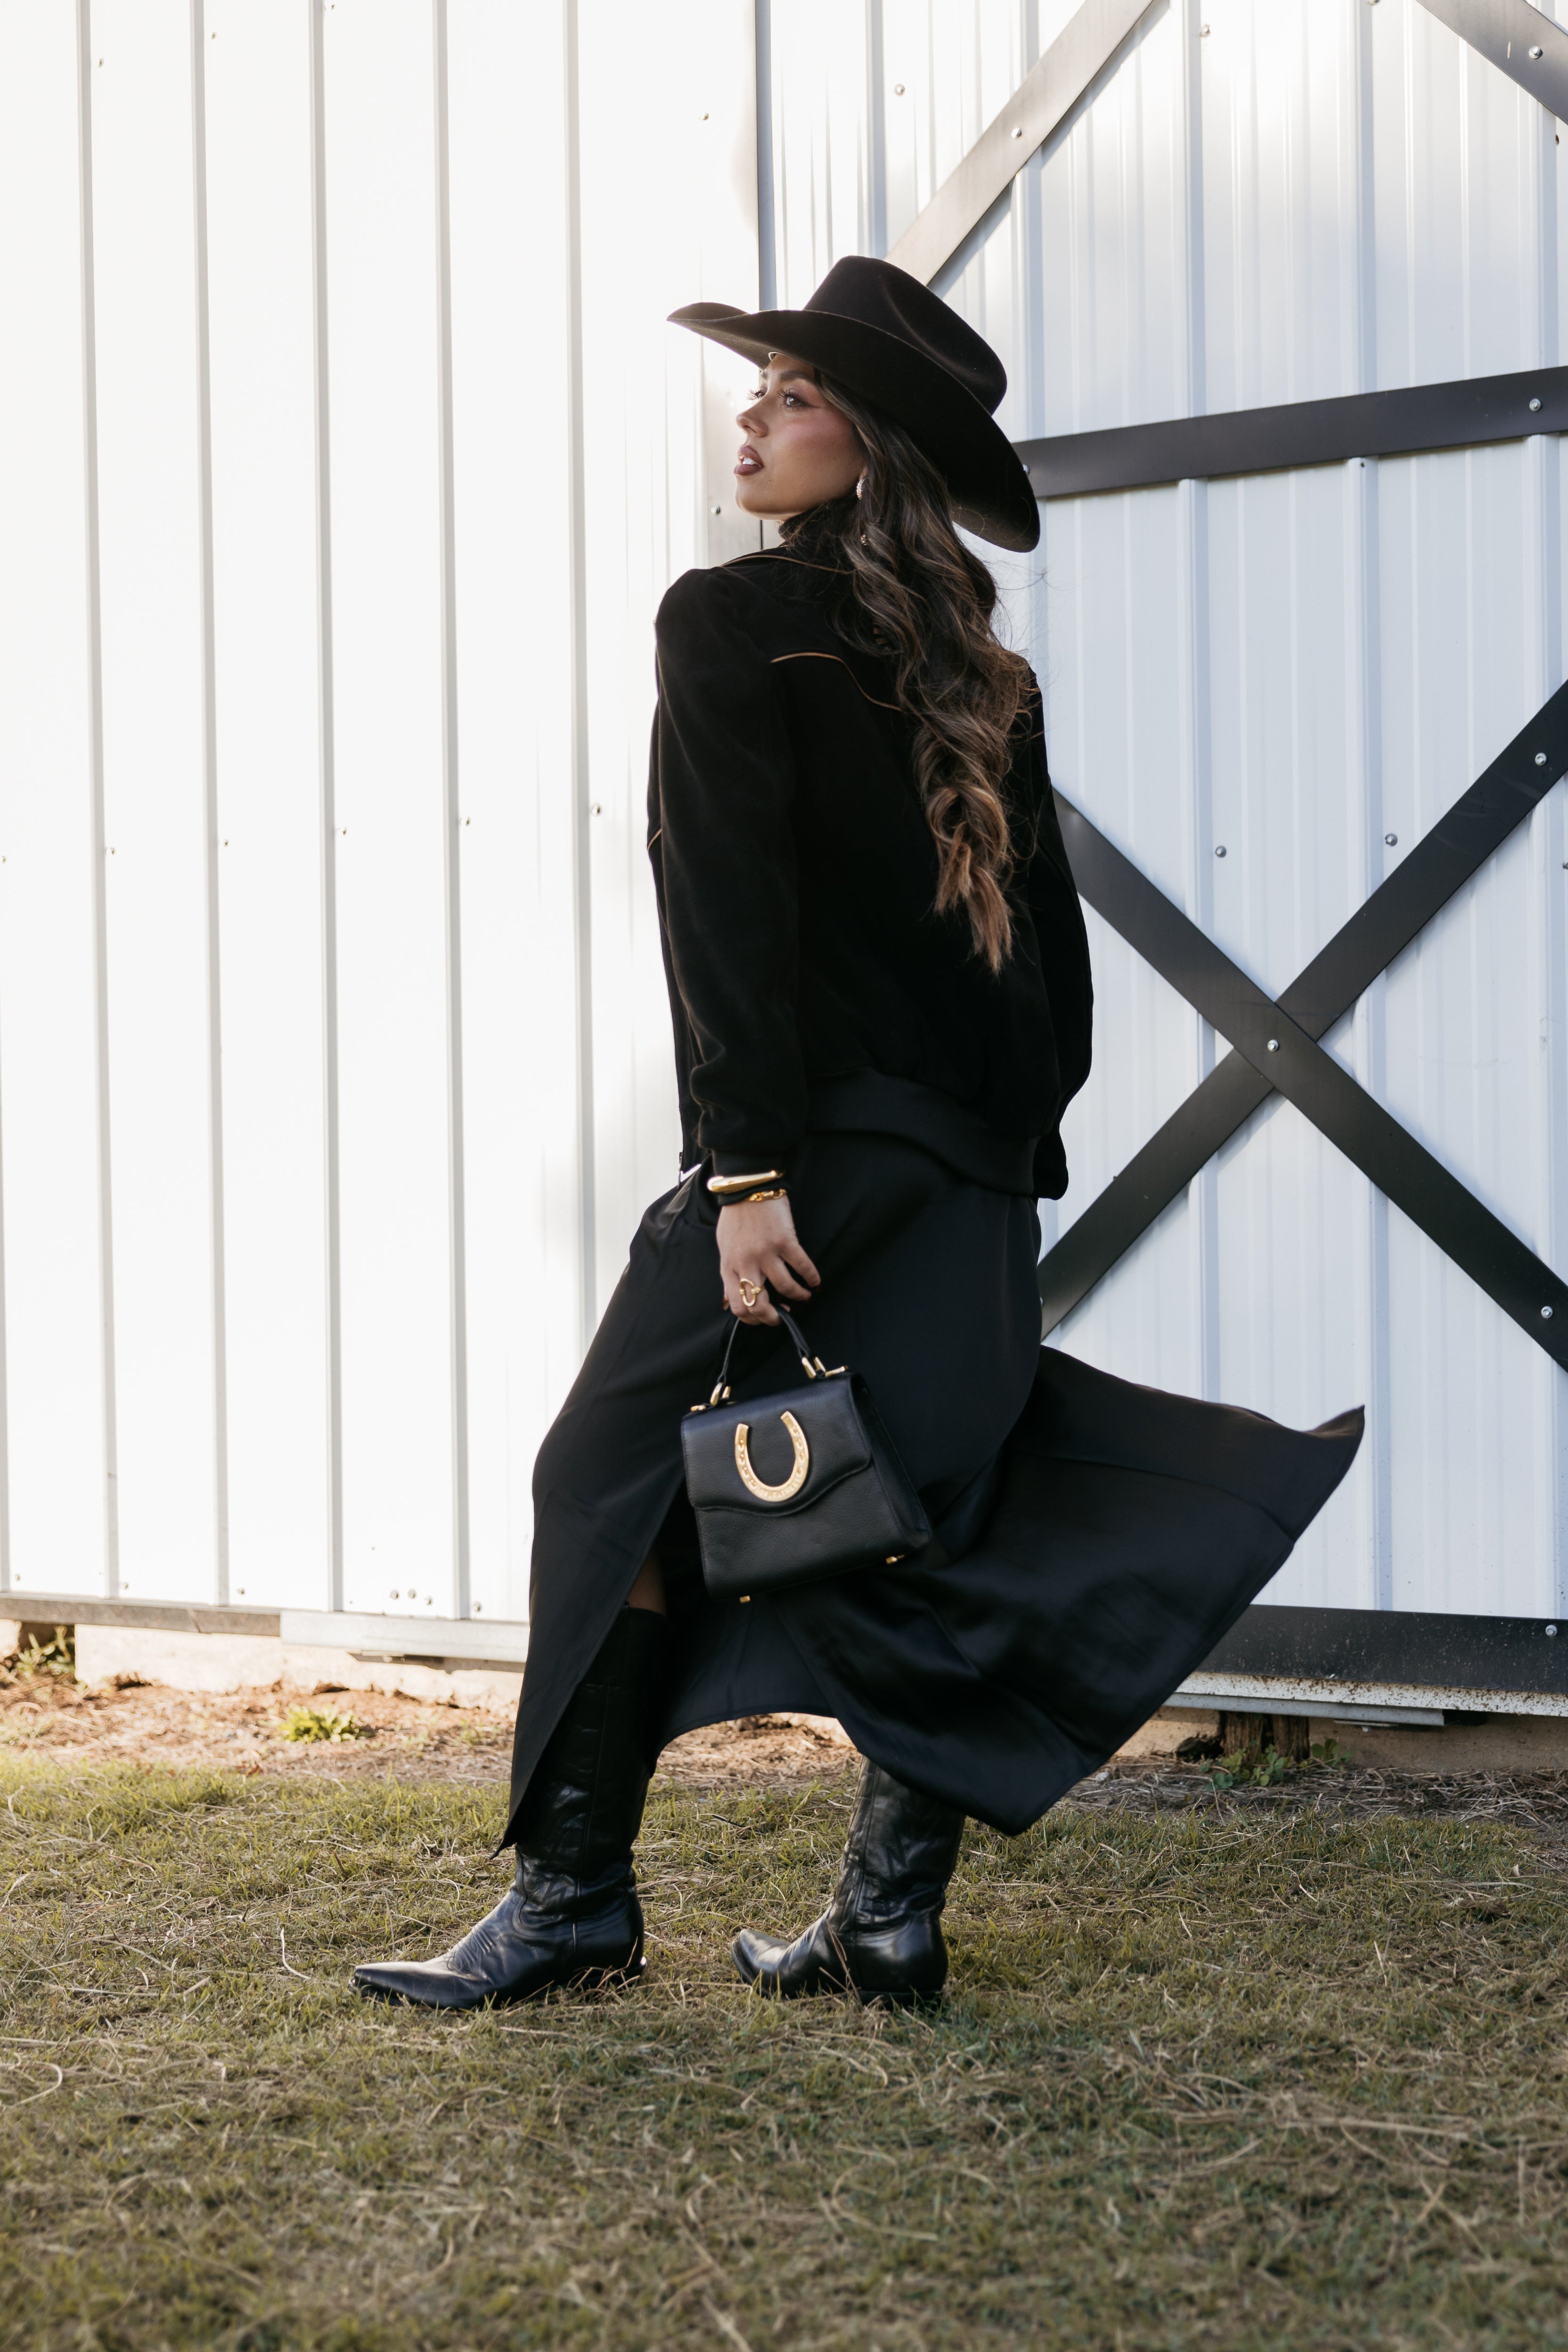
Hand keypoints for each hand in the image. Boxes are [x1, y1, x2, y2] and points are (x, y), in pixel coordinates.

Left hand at [718, 1196, 820, 1325]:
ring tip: (805, 1296)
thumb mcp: (724, 1247)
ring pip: (785, 1287)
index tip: (766, 1315)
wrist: (747, 1188)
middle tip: (785, 1316)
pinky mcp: (783, 1241)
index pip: (738, 1306)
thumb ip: (730, 1271)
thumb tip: (734, 1295)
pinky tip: (816, 1281)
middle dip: (774, 1317)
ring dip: (798, 1296)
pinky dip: (812, 1277)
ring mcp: (765, 1253)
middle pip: (758, 1305)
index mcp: (729, 1267)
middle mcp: (745, 1264)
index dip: (754, 1319)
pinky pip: (802, 1266)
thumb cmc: (735, 1217)